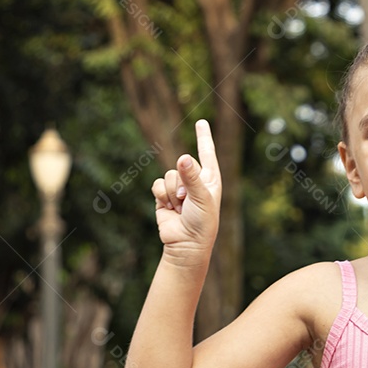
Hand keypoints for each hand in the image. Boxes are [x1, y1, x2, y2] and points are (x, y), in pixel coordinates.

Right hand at [151, 120, 221, 262]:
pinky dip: (161, 195)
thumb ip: (192, 177)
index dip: (203, 137)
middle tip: (186, 201)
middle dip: (181, 183)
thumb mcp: (201, 198)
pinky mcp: (164, 196)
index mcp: (210, 180)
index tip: (201, 122)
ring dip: (172, 192)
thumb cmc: (202, 223)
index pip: (207, 153)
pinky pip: (157, 184)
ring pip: (168, 175)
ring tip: (180, 208)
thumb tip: (183, 157)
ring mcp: (179, 189)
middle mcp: (195, 182)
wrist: (186, 245)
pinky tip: (169, 209)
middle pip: (181, 164)